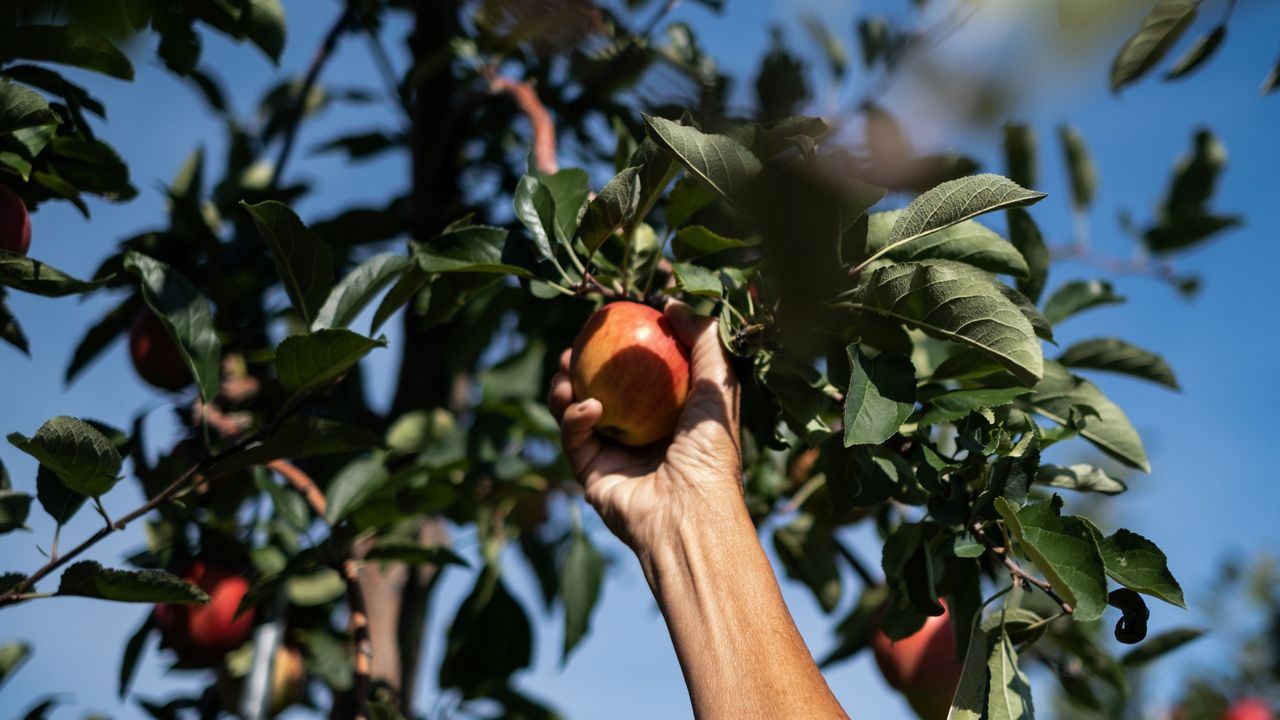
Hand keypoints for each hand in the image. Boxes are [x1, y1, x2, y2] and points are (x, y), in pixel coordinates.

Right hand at [548, 303, 742, 553]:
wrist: (690, 513)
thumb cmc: (711, 450)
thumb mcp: (719, 385)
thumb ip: (703, 339)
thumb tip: (673, 303)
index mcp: (672, 415)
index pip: (641, 373)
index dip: (622, 346)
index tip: (611, 320)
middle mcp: (641, 433)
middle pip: (601, 388)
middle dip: (582, 363)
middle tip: (575, 343)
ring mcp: (614, 454)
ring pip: (577, 410)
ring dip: (566, 385)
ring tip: (567, 365)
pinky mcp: (591, 473)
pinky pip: (574, 437)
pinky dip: (575, 417)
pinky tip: (588, 407)